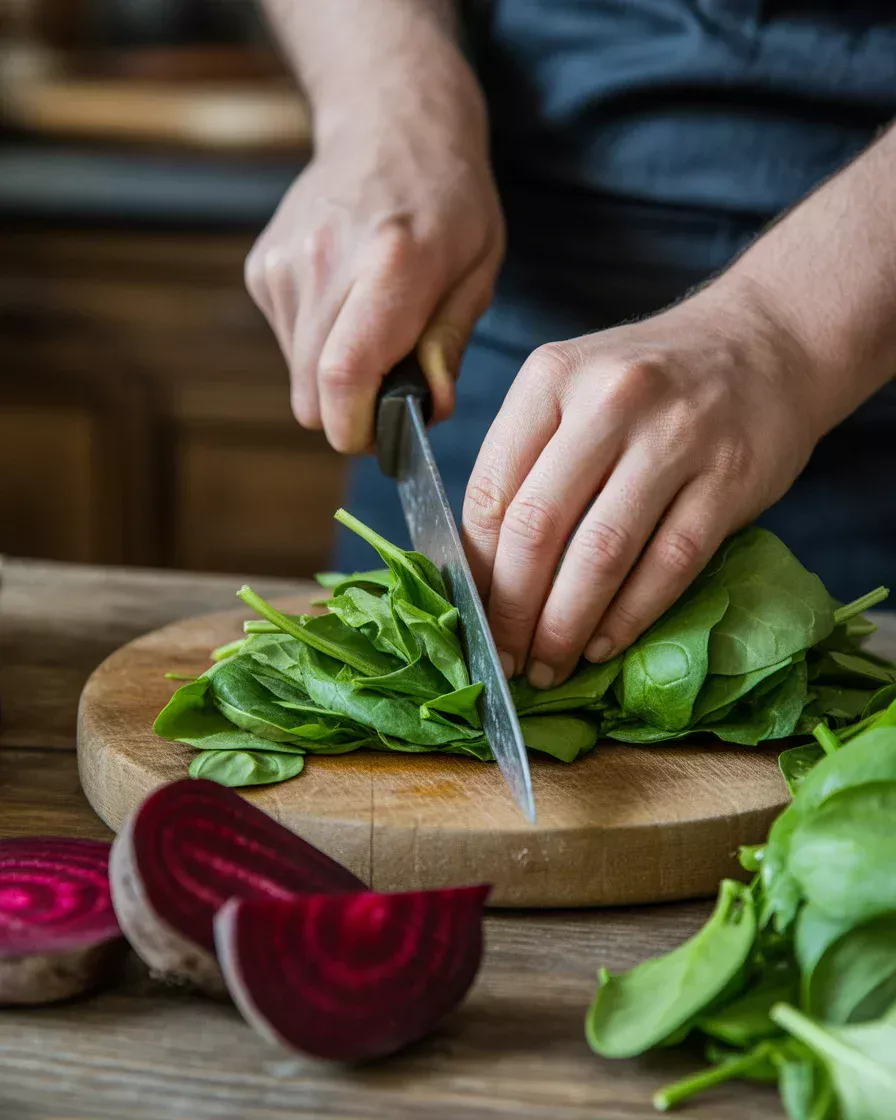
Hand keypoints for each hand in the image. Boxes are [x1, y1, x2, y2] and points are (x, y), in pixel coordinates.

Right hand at [245, 67, 503, 453]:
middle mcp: (325, 262)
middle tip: (391, 388)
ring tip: (372, 326)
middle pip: (311, 393)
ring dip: (334, 376)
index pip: (344, 376)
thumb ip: (449, 344)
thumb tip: (427, 412)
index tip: (382, 436)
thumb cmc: (448, 199)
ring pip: (297, 376)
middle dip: (350, 412)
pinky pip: (286, 343)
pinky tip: (345, 300)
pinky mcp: (262, 267)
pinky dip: (316, 343)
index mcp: (391, 263)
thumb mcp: (479, 268)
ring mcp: (285, 263)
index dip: (356, 428)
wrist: (390, 119)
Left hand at [463, 280, 822, 686]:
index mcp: (552, 377)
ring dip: (566, 625)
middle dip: (512, 610)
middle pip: (537, 527)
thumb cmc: (650, 380)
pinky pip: (668, 564)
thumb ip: (527, 458)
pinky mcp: (728, 478)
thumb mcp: (574, 387)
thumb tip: (482, 566)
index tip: (472, 615)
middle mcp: (609, 400)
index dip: (474, 568)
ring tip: (549, 665)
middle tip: (505, 658)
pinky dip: (629, 616)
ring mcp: (674, 437)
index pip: (490, 490)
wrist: (763, 341)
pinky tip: (604, 644)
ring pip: (601, 554)